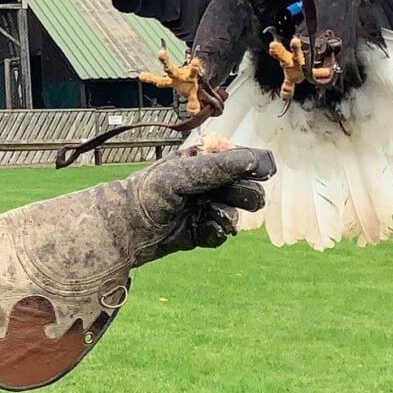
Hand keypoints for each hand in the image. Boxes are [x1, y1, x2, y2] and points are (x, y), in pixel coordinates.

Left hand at [126, 147, 275, 256]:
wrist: (126, 229)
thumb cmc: (149, 192)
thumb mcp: (183, 174)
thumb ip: (218, 167)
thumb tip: (253, 159)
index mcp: (205, 162)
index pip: (241, 160)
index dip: (255, 164)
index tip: (266, 170)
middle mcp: (209, 185)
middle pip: (246, 188)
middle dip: (245, 194)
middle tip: (235, 197)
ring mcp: (206, 209)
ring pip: (237, 213)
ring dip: (229, 215)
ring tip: (212, 215)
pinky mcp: (201, 232)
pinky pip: (222, 233)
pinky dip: (217, 232)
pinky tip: (205, 229)